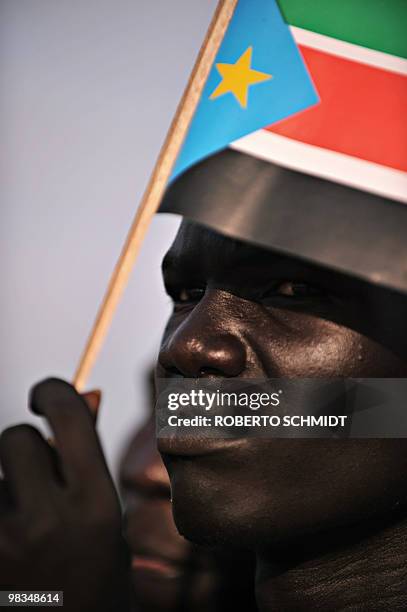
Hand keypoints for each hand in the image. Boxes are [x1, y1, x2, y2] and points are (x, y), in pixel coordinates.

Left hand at [0, 378, 130, 611]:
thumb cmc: (93, 571)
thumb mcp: (103, 510)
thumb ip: (88, 452)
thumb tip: (86, 393)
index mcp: (95, 502)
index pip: (67, 416)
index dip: (52, 391)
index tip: (45, 397)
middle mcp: (50, 520)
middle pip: (16, 438)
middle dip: (24, 448)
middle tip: (34, 478)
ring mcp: (6, 541)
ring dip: (3, 481)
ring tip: (18, 516)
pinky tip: (7, 533)